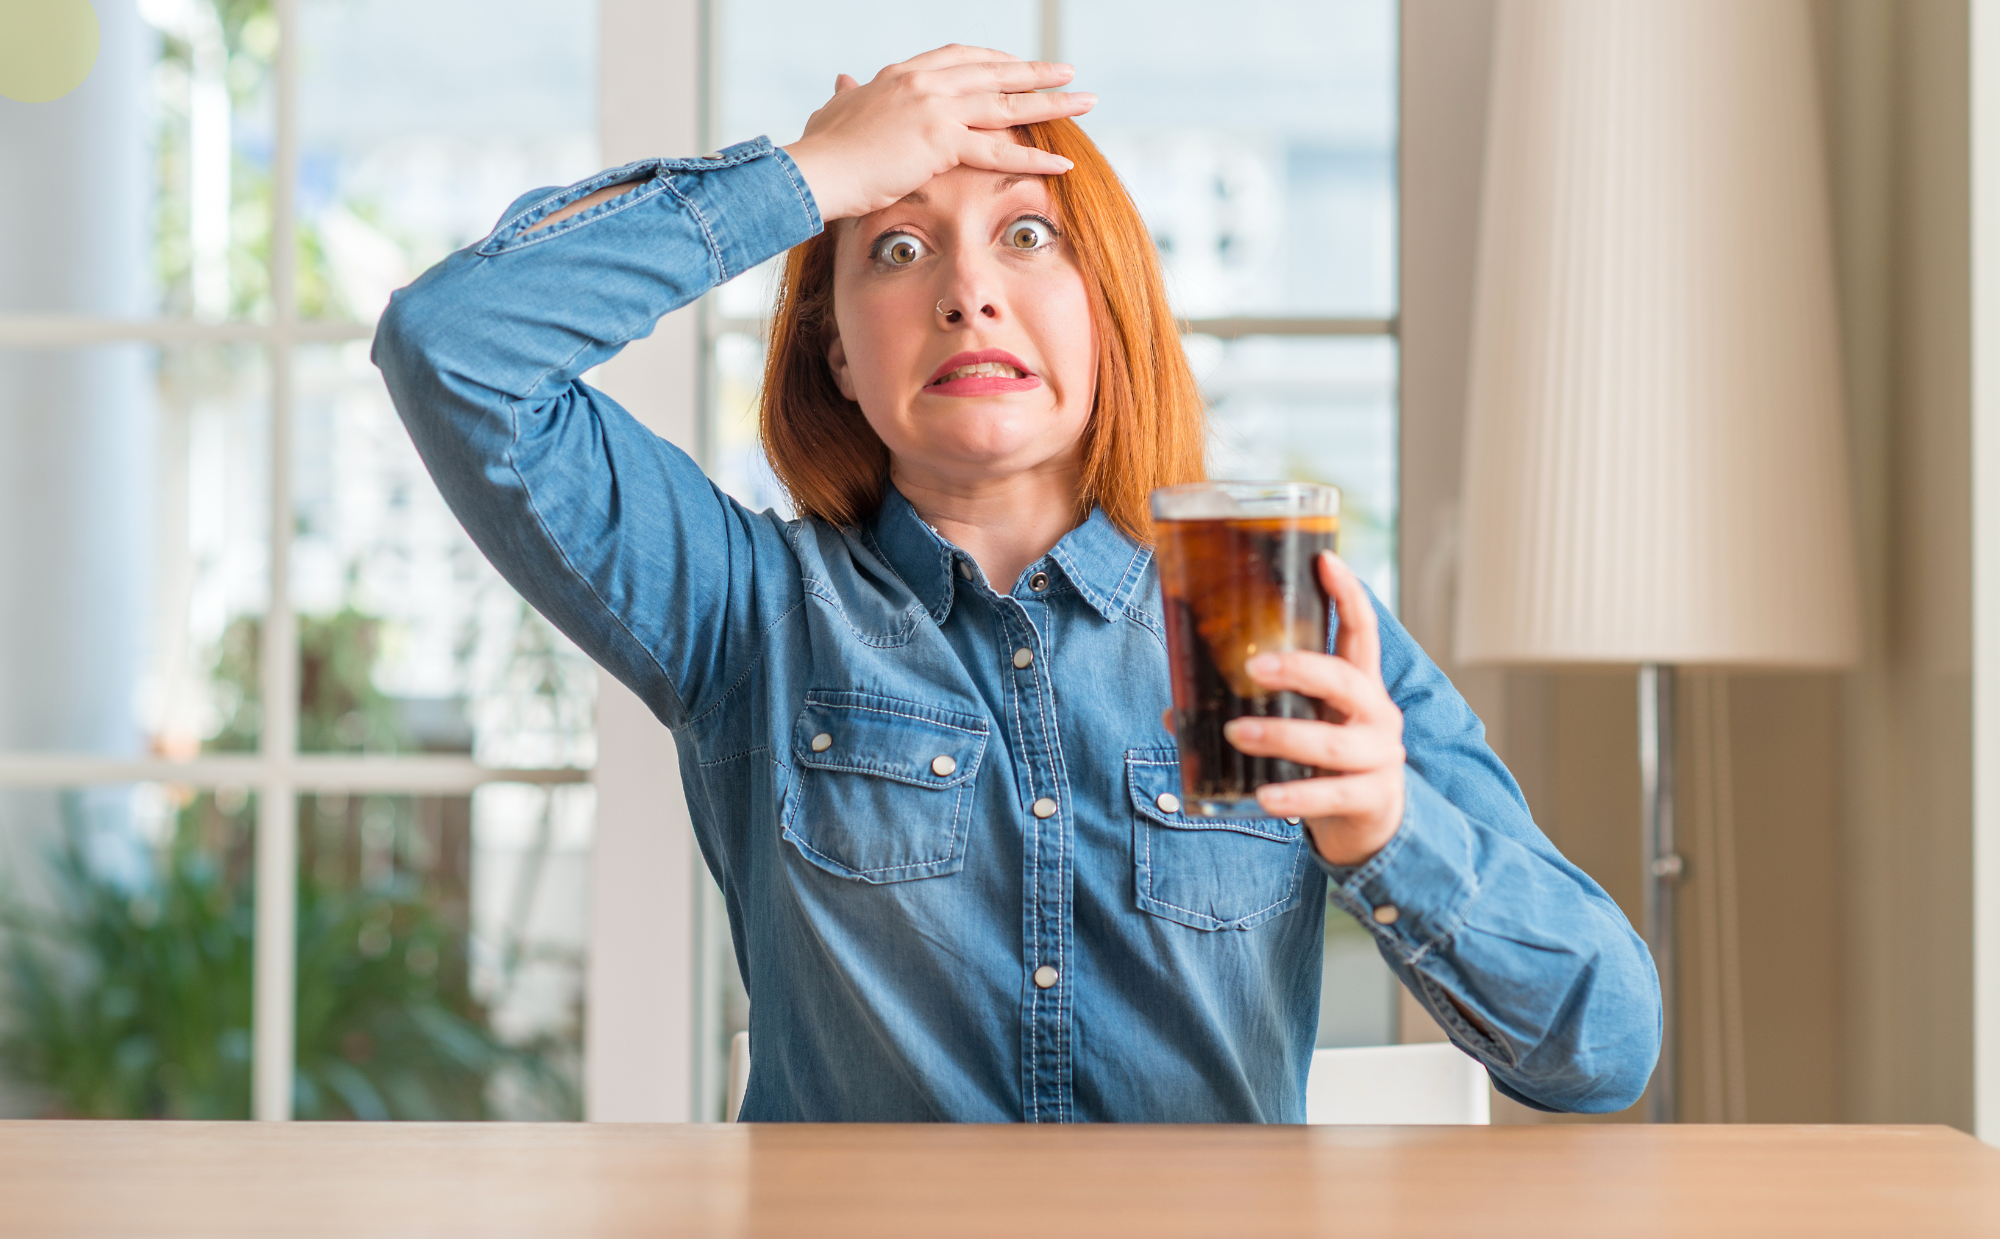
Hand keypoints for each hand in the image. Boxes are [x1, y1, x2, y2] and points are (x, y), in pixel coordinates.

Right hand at [781, 45, 1094, 221]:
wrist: (814, 171)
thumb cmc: (821, 150)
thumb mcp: (833, 111)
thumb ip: (845, 95)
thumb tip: (841, 81)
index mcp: (903, 73)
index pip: (961, 58)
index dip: (995, 62)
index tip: (1018, 67)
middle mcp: (924, 82)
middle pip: (993, 73)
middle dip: (1034, 73)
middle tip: (1068, 74)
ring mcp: (935, 107)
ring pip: (1006, 104)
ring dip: (1051, 104)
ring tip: (1084, 103)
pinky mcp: (940, 140)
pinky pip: (998, 150)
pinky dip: (1034, 157)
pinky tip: (1062, 162)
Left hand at [1220, 552, 1406, 866]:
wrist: (1370, 825)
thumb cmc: (1326, 762)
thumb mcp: (1305, 724)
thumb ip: (1257, 709)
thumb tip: (1175, 709)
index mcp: (1360, 686)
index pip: (1361, 631)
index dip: (1347, 593)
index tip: (1324, 559)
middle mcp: (1377, 714)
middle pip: (1345, 680)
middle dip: (1299, 670)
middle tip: (1254, 668)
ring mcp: (1379, 758)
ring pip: (1331, 742)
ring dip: (1281, 736)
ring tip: (1237, 732)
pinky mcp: (1370, 799)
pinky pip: (1329, 795)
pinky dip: (1294, 796)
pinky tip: (1264, 797)